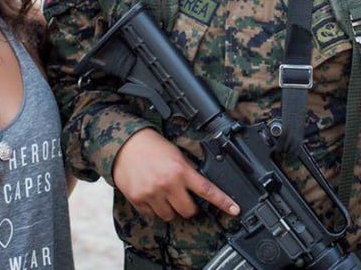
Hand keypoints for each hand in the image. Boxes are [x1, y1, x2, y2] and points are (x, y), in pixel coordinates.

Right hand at [112, 128, 239, 221]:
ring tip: (165, 194)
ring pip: (170, 216)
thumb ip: (188, 171)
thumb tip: (200, 188)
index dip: (223, 202)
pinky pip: (151, 215)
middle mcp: (168, 184)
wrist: (126, 144)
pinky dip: (154, 209)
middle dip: (189, 207)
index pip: (207, 190)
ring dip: (171, 209)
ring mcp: (152, 194)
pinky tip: (152, 194)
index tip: (235, 210)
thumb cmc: (153, 147)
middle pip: (188, 211)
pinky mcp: (138, 200)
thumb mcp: (177, 154)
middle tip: (184, 198)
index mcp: (181, 170)